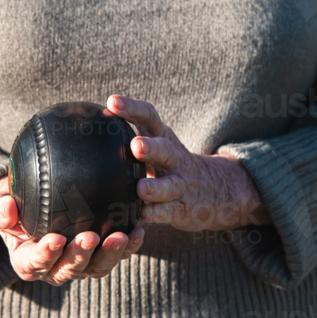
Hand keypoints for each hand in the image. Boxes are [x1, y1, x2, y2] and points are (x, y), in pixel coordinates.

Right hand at [0, 176, 144, 285]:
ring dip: (110, 255)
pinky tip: (138, 230)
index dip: (45, 256)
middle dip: (81, 256)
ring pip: (96, 267)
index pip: (34, 264)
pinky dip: (129, 246)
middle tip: (91, 237)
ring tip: (122, 237)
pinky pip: (117, 255)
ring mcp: (80, 262)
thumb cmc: (11, 203)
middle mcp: (54, 267)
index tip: (56, 239)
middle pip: (69, 270)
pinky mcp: (101, 252)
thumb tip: (8, 211)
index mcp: (27, 260)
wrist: (30, 200)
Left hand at [106, 95, 270, 231]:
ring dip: (154, 187)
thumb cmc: (174, 166)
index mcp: (164, 139)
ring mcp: (181, 185)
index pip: (150, 117)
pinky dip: (156, 214)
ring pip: (168, 186)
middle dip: (151, 147)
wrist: (220, 190)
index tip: (112, 102)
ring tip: (141, 189)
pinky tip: (143, 215)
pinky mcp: (183, 209)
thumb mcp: (161, 146)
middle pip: (165, 150)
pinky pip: (168, 212)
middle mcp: (174, 160)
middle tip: (136, 146)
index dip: (132, 108)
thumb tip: (96, 123)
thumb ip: (135, 135)